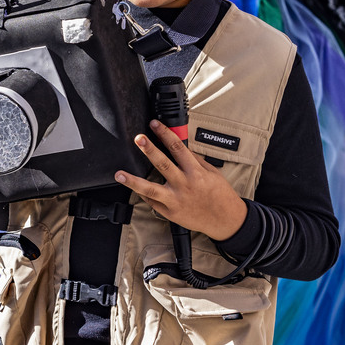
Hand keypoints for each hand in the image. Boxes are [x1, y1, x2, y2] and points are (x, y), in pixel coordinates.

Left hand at [115, 120, 247, 241]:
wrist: (225, 220)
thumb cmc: (220, 195)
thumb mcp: (212, 172)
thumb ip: (194, 160)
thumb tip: (179, 148)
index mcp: (196, 172)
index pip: (178, 148)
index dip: (165, 134)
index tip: (154, 124)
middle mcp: (184, 185)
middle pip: (163, 164)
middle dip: (149, 150)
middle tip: (138, 139)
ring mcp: (175, 200)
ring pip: (150, 189)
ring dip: (133, 181)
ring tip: (119, 174)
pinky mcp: (170, 212)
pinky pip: (152, 202)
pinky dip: (142, 193)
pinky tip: (133, 186)